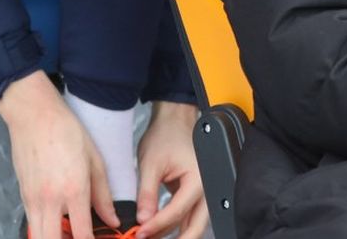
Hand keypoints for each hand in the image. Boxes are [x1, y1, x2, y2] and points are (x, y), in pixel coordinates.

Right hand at [0, 72, 116, 238]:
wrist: (34, 115)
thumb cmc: (67, 131)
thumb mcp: (95, 161)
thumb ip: (103, 195)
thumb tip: (113, 219)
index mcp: (74, 191)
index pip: (82, 234)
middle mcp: (50, 201)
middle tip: (84, 237)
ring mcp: (33, 200)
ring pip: (39, 237)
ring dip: (55, 238)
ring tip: (70, 232)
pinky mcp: (22, 196)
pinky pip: (32, 223)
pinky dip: (44, 229)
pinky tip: (58, 222)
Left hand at [136, 101, 206, 238]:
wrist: (174, 121)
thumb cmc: (167, 135)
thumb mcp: (151, 163)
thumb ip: (147, 193)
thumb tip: (143, 218)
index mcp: (198, 179)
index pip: (177, 211)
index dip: (157, 225)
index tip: (140, 232)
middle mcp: (206, 188)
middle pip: (196, 226)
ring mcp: (203, 191)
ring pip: (194, 224)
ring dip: (175, 235)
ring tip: (151, 238)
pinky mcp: (195, 193)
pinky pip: (189, 216)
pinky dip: (175, 225)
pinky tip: (158, 231)